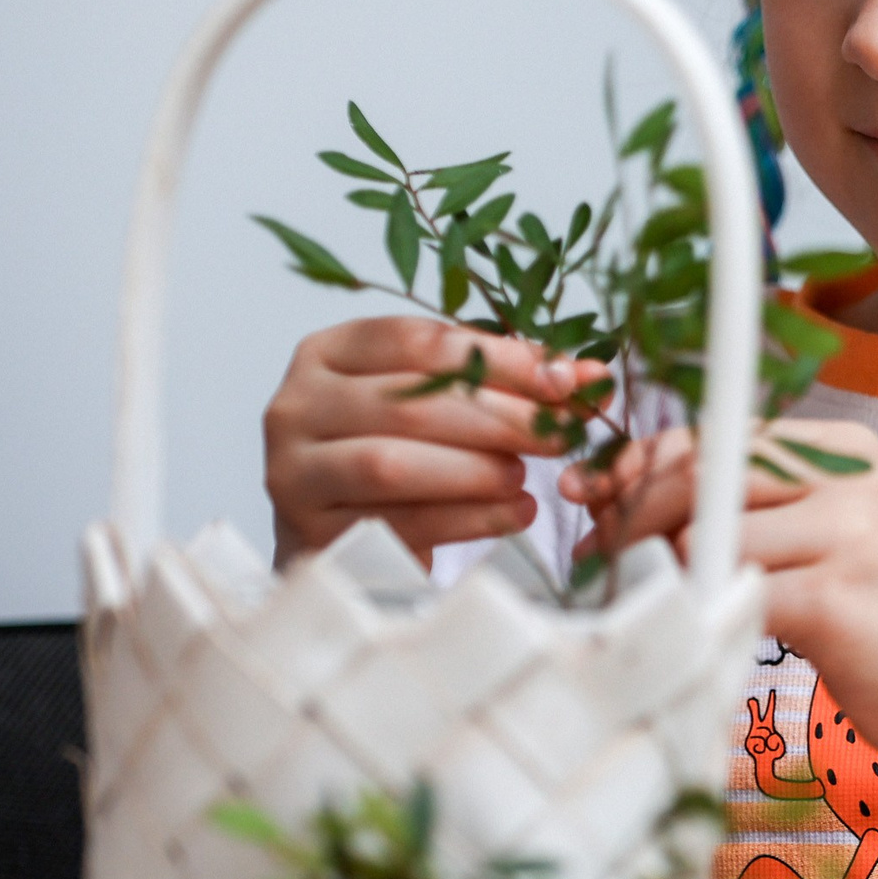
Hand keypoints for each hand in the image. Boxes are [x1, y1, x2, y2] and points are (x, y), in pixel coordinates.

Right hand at [263, 316, 609, 563]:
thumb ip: (494, 380)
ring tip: (527, 476)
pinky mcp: (313, 537)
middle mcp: (296, 405)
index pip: (416, 340)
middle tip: (563, 432)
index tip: (564, 378)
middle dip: (500, 416)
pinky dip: (469, 519)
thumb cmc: (395, 453)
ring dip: (477, 469)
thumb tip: (584, 374)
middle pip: (409, 402)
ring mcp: (294, 474)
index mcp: (326, 353)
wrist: (337, 537)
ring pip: (394, 463)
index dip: (498, 358)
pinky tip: (514, 513)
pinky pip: (400, 524)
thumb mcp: (433, 400)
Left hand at [559, 420, 877, 761]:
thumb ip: (751, 514)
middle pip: (701, 472)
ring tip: (649, 605)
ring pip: (706, 532)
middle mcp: (847, 475)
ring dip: (660, 573)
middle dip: (633, 515)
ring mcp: (849, 531)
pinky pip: (733, 592)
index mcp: (841, 449)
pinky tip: (693, 638)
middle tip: (601, 560)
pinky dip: (698, 615)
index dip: (642, 467)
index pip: (714, 434)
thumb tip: (629, 502)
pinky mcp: (839, 595)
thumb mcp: (824, 542)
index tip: (598, 500)